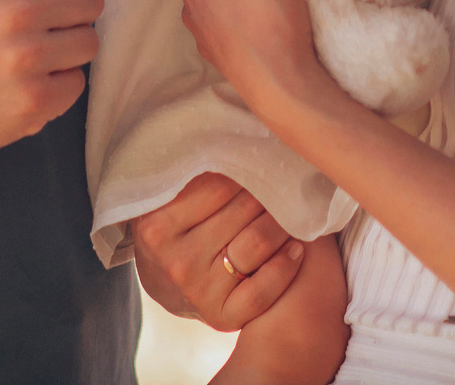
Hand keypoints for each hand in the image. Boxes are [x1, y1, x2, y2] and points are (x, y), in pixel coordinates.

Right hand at [0, 0, 110, 159]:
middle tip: (37, 23)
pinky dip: (56, 84)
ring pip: (89, 44)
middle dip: (72, 11)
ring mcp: (26, 59)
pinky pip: (76, 84)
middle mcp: (18, 9)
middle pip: (93, 2)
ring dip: (65, 49)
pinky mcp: (32, 103)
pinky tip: (22, 81)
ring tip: (26, 53)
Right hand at [128, 172, 302, 330]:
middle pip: (242, 212)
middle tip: (288, 180)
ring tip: (295, 209)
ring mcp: (199, 292)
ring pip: (257, 244)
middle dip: (269, 192)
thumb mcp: (168, 201)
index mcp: (157, 226)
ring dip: (284, 222)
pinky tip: (297, 248)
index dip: (247, 169)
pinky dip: (286, 265)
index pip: (219, 185)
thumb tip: (240, 137)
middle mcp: (176, 261)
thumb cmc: (174, 230)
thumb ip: (194, 176)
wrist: (165, 286)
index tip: (265, 159)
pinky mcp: (221, 317)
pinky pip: (263, 290)